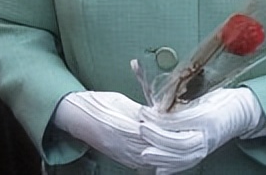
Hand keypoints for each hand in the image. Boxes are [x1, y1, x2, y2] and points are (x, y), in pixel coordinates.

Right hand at [53, 91, 193, 169]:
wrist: (76, 117)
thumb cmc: (97, 104)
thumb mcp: (121, 101)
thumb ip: (141, 110)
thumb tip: (161, 113)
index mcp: (124, 126)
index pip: (155, 131)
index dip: (170, 128)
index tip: (184, 123)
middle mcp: (124, 144)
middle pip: (157, 148)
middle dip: (174, 142)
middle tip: (189, 135)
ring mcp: (123, 154)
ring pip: (153, 159)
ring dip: (168, 153)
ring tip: (182, 145)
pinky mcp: (122, 159)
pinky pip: (145, 163)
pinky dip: (158, 159)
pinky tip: (167, 154)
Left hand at [140, 88, 265, 173]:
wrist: (241, 113)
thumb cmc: (221, 99)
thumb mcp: (202, 94)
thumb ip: (181, 101)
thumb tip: (157, 106)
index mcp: (206, 115)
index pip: (179, 120)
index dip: (159, 118)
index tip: (143, 112)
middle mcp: (207, 134)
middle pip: (181, 142)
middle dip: (158, 138)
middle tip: (141, 130)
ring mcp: (206, 146)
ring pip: (184, 157)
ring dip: (163, 157)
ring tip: (145, 154)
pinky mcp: (204, 152)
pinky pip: (188, 163)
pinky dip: (172, 167)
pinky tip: (159, 169)